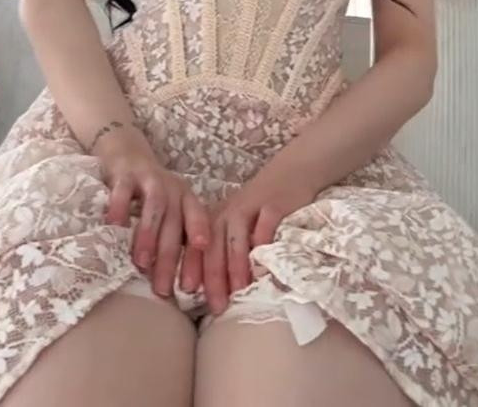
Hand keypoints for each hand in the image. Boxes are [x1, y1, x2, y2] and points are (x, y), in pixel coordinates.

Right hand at [96, 124, 210, 296]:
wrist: (126, 151)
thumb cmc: (150, 192)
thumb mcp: (169, 209)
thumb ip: (175, 237)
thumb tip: (183, 286)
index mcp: (187, 198)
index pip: (200, 223)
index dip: (200, 251)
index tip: (197, 276)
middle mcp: (172, 188)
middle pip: (176, 224)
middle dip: (170, 258)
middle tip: (163, 288)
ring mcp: (150, 178)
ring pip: (155, 206)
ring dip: (149, 235)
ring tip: (142, 262)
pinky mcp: (126, 173)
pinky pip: (124, 190)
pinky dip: (121, 207)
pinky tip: (115, 226)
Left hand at [181, 164, 317, 315]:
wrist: (290, 172)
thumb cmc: (261, 208)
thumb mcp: (238, 225)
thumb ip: (226, 249)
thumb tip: (213, 292)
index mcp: (215, 219)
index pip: (198, 246)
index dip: (192, 268)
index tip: (187, 292)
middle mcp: (228, 212)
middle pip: (215, 246)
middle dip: (213, 277)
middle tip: (216, 306)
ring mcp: (250, 207)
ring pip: (236, 238)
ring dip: (235, 266)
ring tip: (238, 292)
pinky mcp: (273, 205)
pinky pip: (265, 226)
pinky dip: (263, 246)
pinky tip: (264, 267)